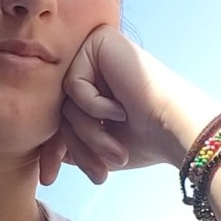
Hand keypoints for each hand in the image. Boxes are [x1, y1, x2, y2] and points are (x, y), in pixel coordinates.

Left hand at [39, 26, 220, 185]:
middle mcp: (93, 62)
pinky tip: (121, 109)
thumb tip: (42, 150)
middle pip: (60, 109)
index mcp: (96, 83)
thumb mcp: (98, 144)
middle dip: (77, 146)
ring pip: (64, 101)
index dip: (54, 149)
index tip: (49, 178)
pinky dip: (95, 105)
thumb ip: (70, 140)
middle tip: (100, 174)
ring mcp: (95, 49)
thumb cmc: (147, 139)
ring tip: (117, 150)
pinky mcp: (99, 42)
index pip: (60, 116)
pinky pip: (74, 84)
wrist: (178, 129)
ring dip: (89, 133)